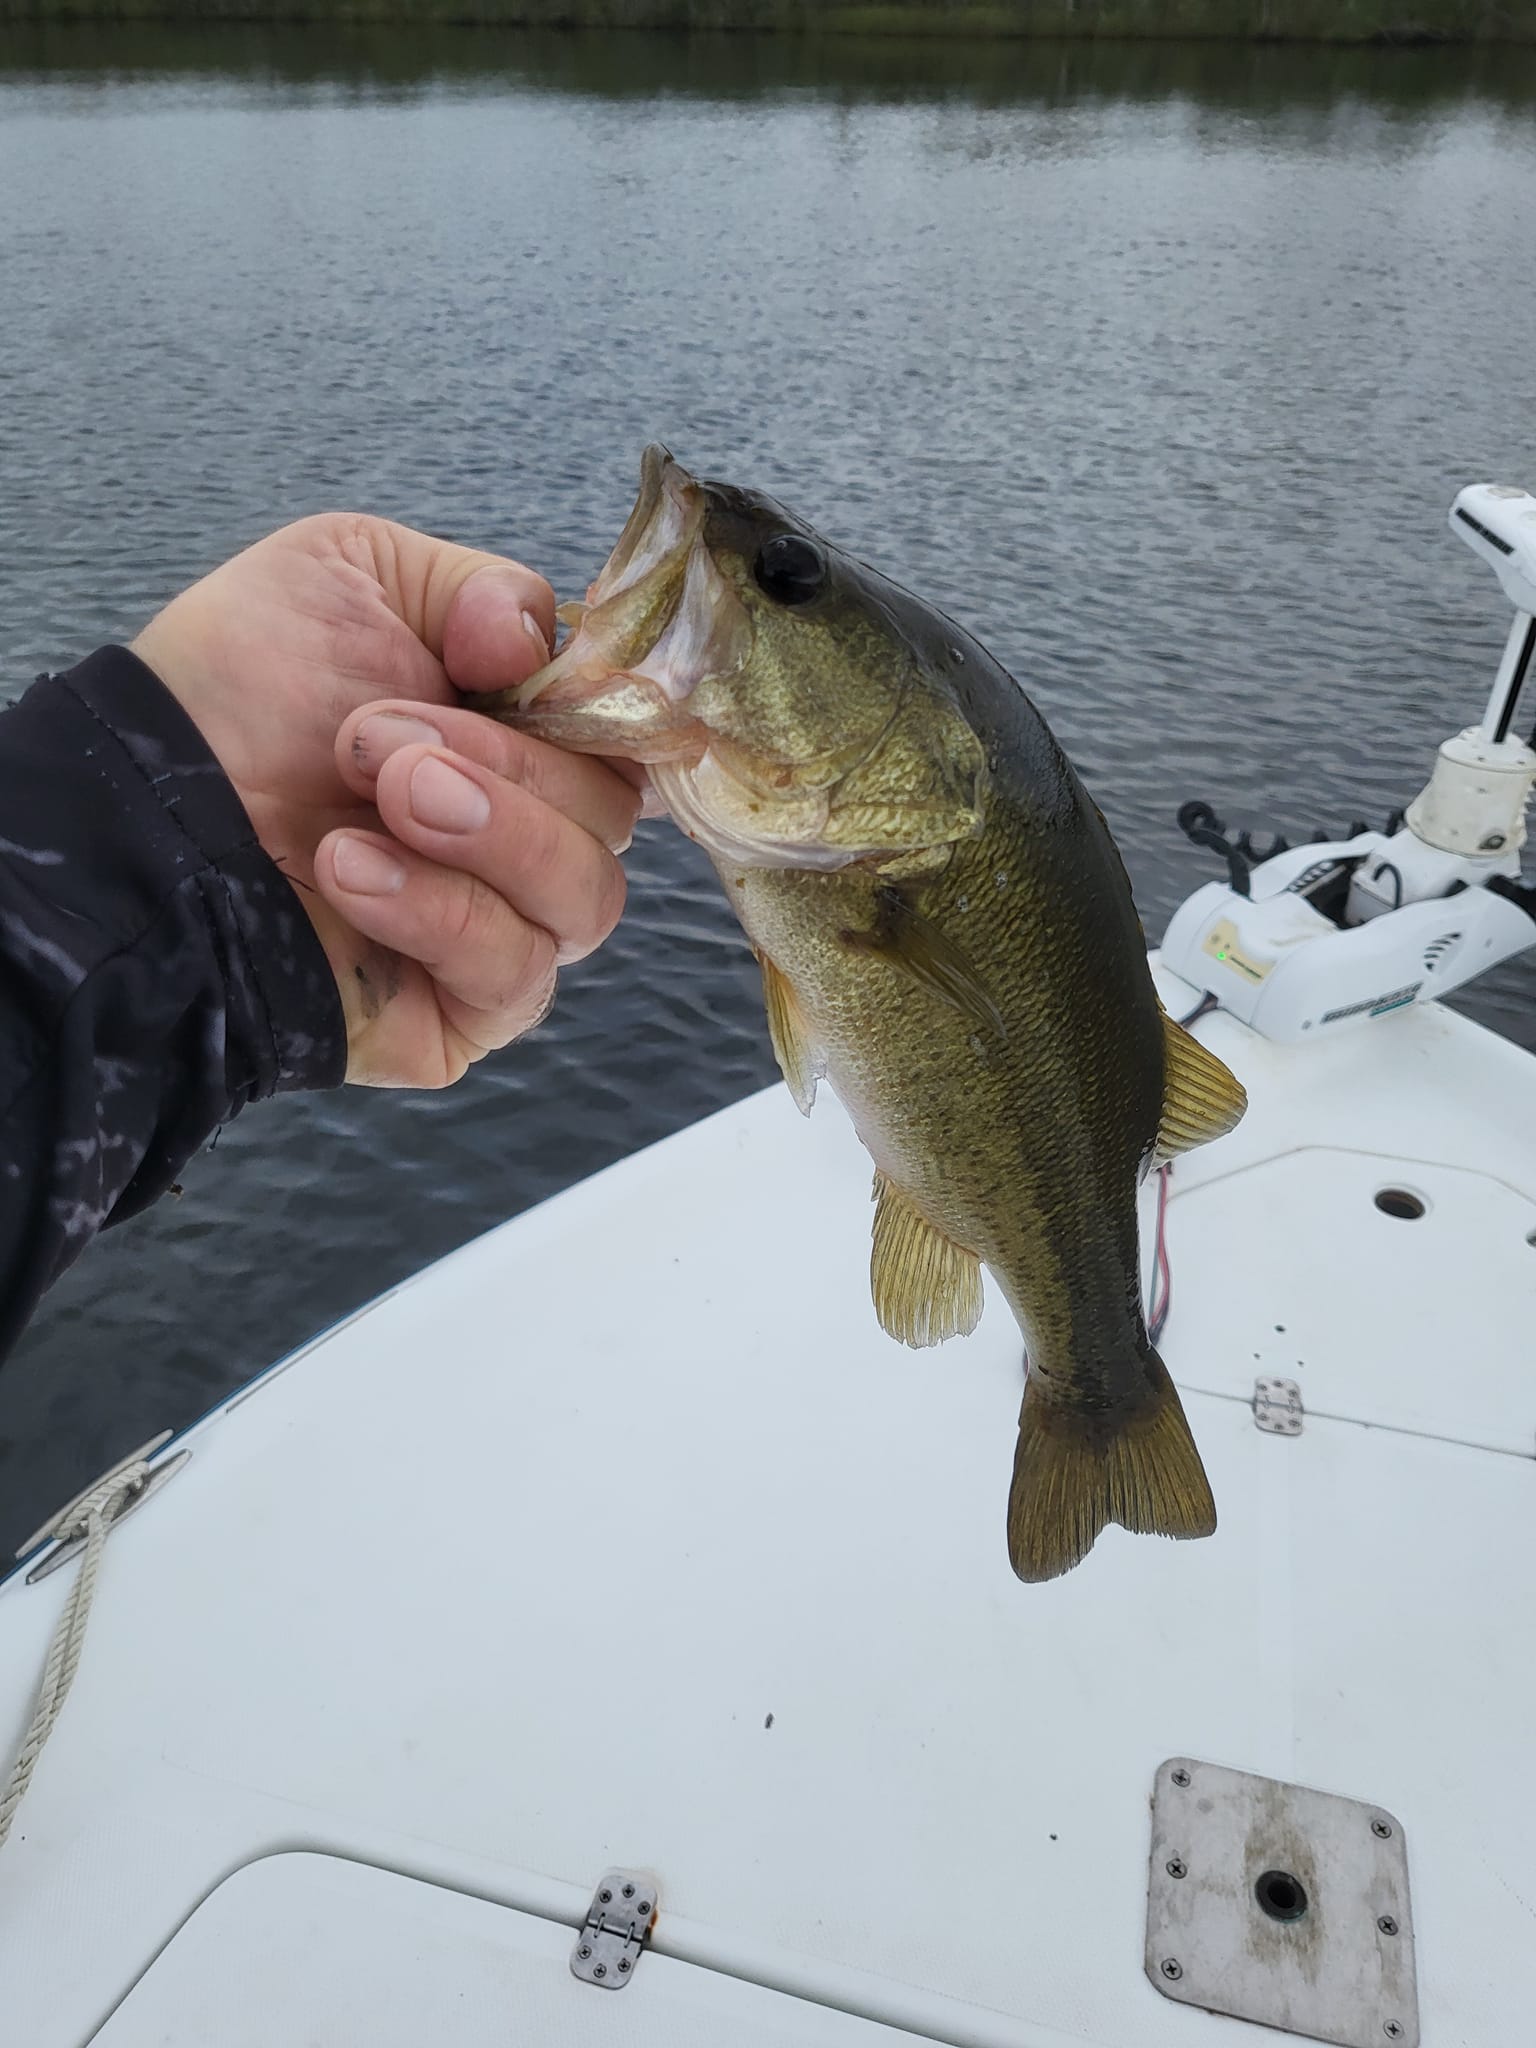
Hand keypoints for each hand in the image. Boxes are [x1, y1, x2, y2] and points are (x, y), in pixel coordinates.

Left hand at [133, 512, 641, 1085]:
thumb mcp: (356, 571)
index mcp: (524, 737)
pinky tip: (349, 870)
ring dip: (486, 836)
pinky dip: (440, 914)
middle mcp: (527, 838)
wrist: (137, 802)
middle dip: (503, 765)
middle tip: (375, 740)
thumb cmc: (237, 687)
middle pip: (611, 817)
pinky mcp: (462, 1014)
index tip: (507, 672)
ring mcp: (501, 931)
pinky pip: (516, 974)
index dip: (597, 708)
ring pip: (586, 900)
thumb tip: (540, 645)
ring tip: (373, 799)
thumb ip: (481, 587)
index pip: (630, 737)